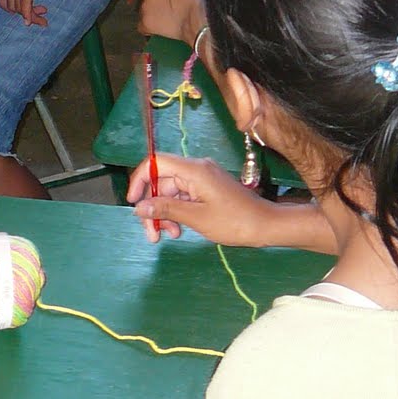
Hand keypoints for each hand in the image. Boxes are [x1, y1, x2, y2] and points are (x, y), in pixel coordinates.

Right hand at [128, 152, 275, 244]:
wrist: (264, 225)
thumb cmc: (232, 221)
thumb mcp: (195, 217)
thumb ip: (166, 209)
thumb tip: (139, 207)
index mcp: (193, 169)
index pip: (155, 163)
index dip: (139, 180)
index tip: (133, 203)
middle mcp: (196, 168)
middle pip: (161, 181)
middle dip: (153, 206)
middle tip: (151, 235)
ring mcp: (202, 178)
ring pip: (171, 191)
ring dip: (165, 213)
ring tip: (169, 236)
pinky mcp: (207, 188)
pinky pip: (184, 196)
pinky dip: (178, 212)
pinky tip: (179, 230)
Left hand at [138, 0, 203, 42]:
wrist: (197, 14)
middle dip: (158, 0)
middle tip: (170, 8)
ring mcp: (146, 5)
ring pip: (146, 9)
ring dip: (154, 13)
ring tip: (167, 20)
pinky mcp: (146, 22)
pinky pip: (143, 26)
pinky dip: (150, 28)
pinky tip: (160, 30)